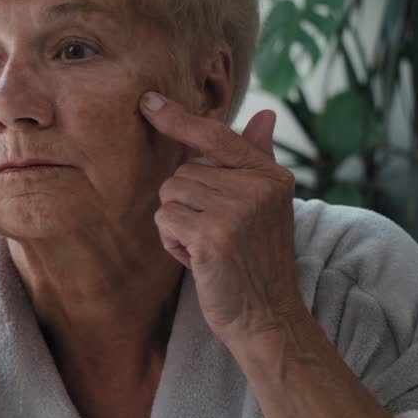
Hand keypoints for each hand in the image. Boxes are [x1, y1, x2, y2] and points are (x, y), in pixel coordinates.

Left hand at [140, 92, 304, 345]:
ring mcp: (235, 210)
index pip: (216, 136)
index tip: (147, 101)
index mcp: (270, 176)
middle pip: (181, 173)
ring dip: (178, 225)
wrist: (267, 316)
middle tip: (216, 236)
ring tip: (209, 247)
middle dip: (186, 206)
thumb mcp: (267, 206)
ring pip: (169, 196)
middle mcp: (256, 187)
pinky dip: (172, 243)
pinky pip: (164, 220)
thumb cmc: (258, 260)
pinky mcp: (213, 235)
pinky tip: (199, 261)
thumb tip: (265, 114)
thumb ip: (258, 159)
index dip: (178, 118)